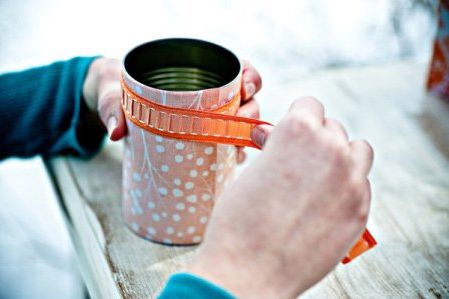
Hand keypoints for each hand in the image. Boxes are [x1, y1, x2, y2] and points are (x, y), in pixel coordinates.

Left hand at [82, 58, 262, 162]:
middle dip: (250, 113)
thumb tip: (116, 133)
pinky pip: (226, 146)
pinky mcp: (202, 139)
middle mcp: (210, 97)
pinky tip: (232, 163)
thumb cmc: (117, 90)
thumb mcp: (114, 92)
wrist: (111, 106)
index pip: (239, 71)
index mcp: (198, 74)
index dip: (250, 79)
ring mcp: (209, 119)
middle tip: (238, 125)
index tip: (245, 89)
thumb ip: (113, 107)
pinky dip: (233, 155)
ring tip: (236, 151)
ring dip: (244, 137)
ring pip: (240, 126)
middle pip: (246, 102)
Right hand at [187, 97, 373, 298]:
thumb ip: (273, 148)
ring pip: (358, 151)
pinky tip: (326, 204)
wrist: (248, 269)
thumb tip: (274, 137)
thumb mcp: (251, 169)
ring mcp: (351, 180)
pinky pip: (362, 184)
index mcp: (298, 130)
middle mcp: (331, 148)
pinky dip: (348, 187)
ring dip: (342, 157)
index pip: (310, 105)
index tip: (293, 132)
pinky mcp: (360, 210)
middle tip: (300, 160)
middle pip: (333, 128)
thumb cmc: (239, 221)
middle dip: (317, 140)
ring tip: (321, 175)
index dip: (298, 119)